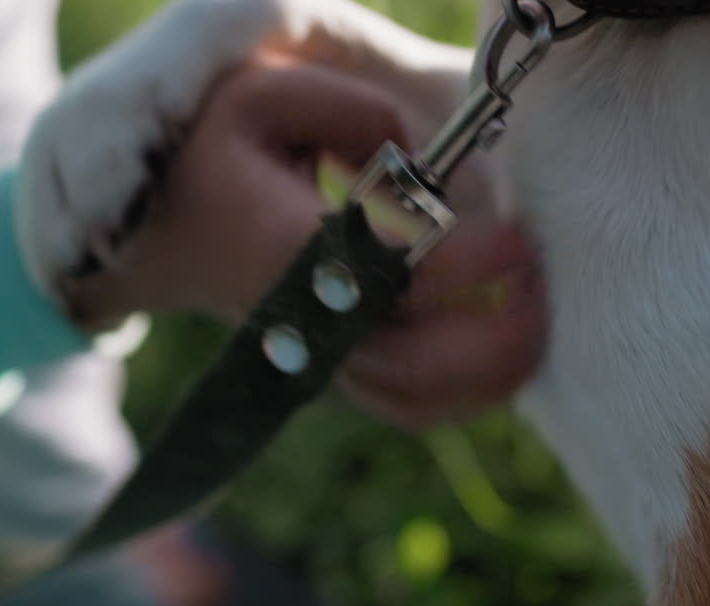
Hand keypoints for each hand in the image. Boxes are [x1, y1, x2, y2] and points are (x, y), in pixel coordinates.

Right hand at [65, 57, 547, 428]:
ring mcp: (318, 357)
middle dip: (490, 343)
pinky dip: (469, 392)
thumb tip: (427, 175)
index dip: (457, 266)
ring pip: (413, 401)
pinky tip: (511, 349)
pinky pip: (410, 405)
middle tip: (539, 290)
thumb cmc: (224, 148)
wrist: (170, 224)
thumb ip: (353, 114)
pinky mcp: (338, 372)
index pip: (378, 273)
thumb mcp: (269, 95)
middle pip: (405, 367)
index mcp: (278, 243)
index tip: (514, 243)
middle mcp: (298, 318)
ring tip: (538, 318)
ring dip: (490, 374)